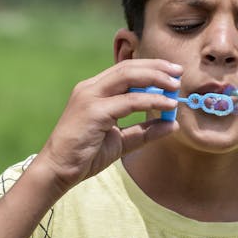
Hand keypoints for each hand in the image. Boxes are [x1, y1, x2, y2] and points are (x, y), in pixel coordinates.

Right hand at [33, 58, 182, 193]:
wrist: (58, 170)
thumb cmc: (85, 155)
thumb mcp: (121, 141)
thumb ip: (144, 132)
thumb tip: (172, 125)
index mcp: (94, 90)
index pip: (125, 69)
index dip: (151, 67)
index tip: (172, 73)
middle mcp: (90, 88)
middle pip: (128, 67)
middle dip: (157, 67)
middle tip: (179, 73)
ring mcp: (90, 97)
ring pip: (128, 77)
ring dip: (156, 79)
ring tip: (175, 86)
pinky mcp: (93, 111)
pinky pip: (129, 101)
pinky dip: (151, 100)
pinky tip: (167, 105)